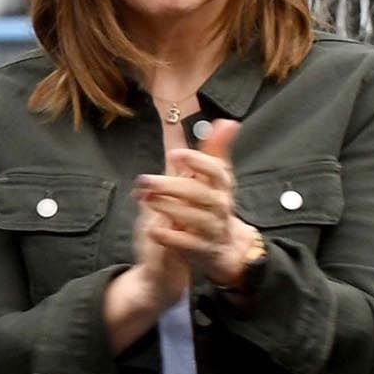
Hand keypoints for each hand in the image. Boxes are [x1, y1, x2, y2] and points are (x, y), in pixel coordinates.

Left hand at [138, 119, 246, 285]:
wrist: (216, 251)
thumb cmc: (205, 208)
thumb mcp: (207, 179)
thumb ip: (210, 152)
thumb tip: (229, 122)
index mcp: (220, 188)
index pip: (218, 172)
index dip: (198, 162)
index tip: (175, 155)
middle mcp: (219, 207)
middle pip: (201, 194)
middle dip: (172, 186)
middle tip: (144, 180)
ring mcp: (211, 230)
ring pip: (196, 219)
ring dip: (169, 208)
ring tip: (146, 199)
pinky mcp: (200, 251)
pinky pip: (188, 245)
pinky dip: (170, 237)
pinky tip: (152, 230)